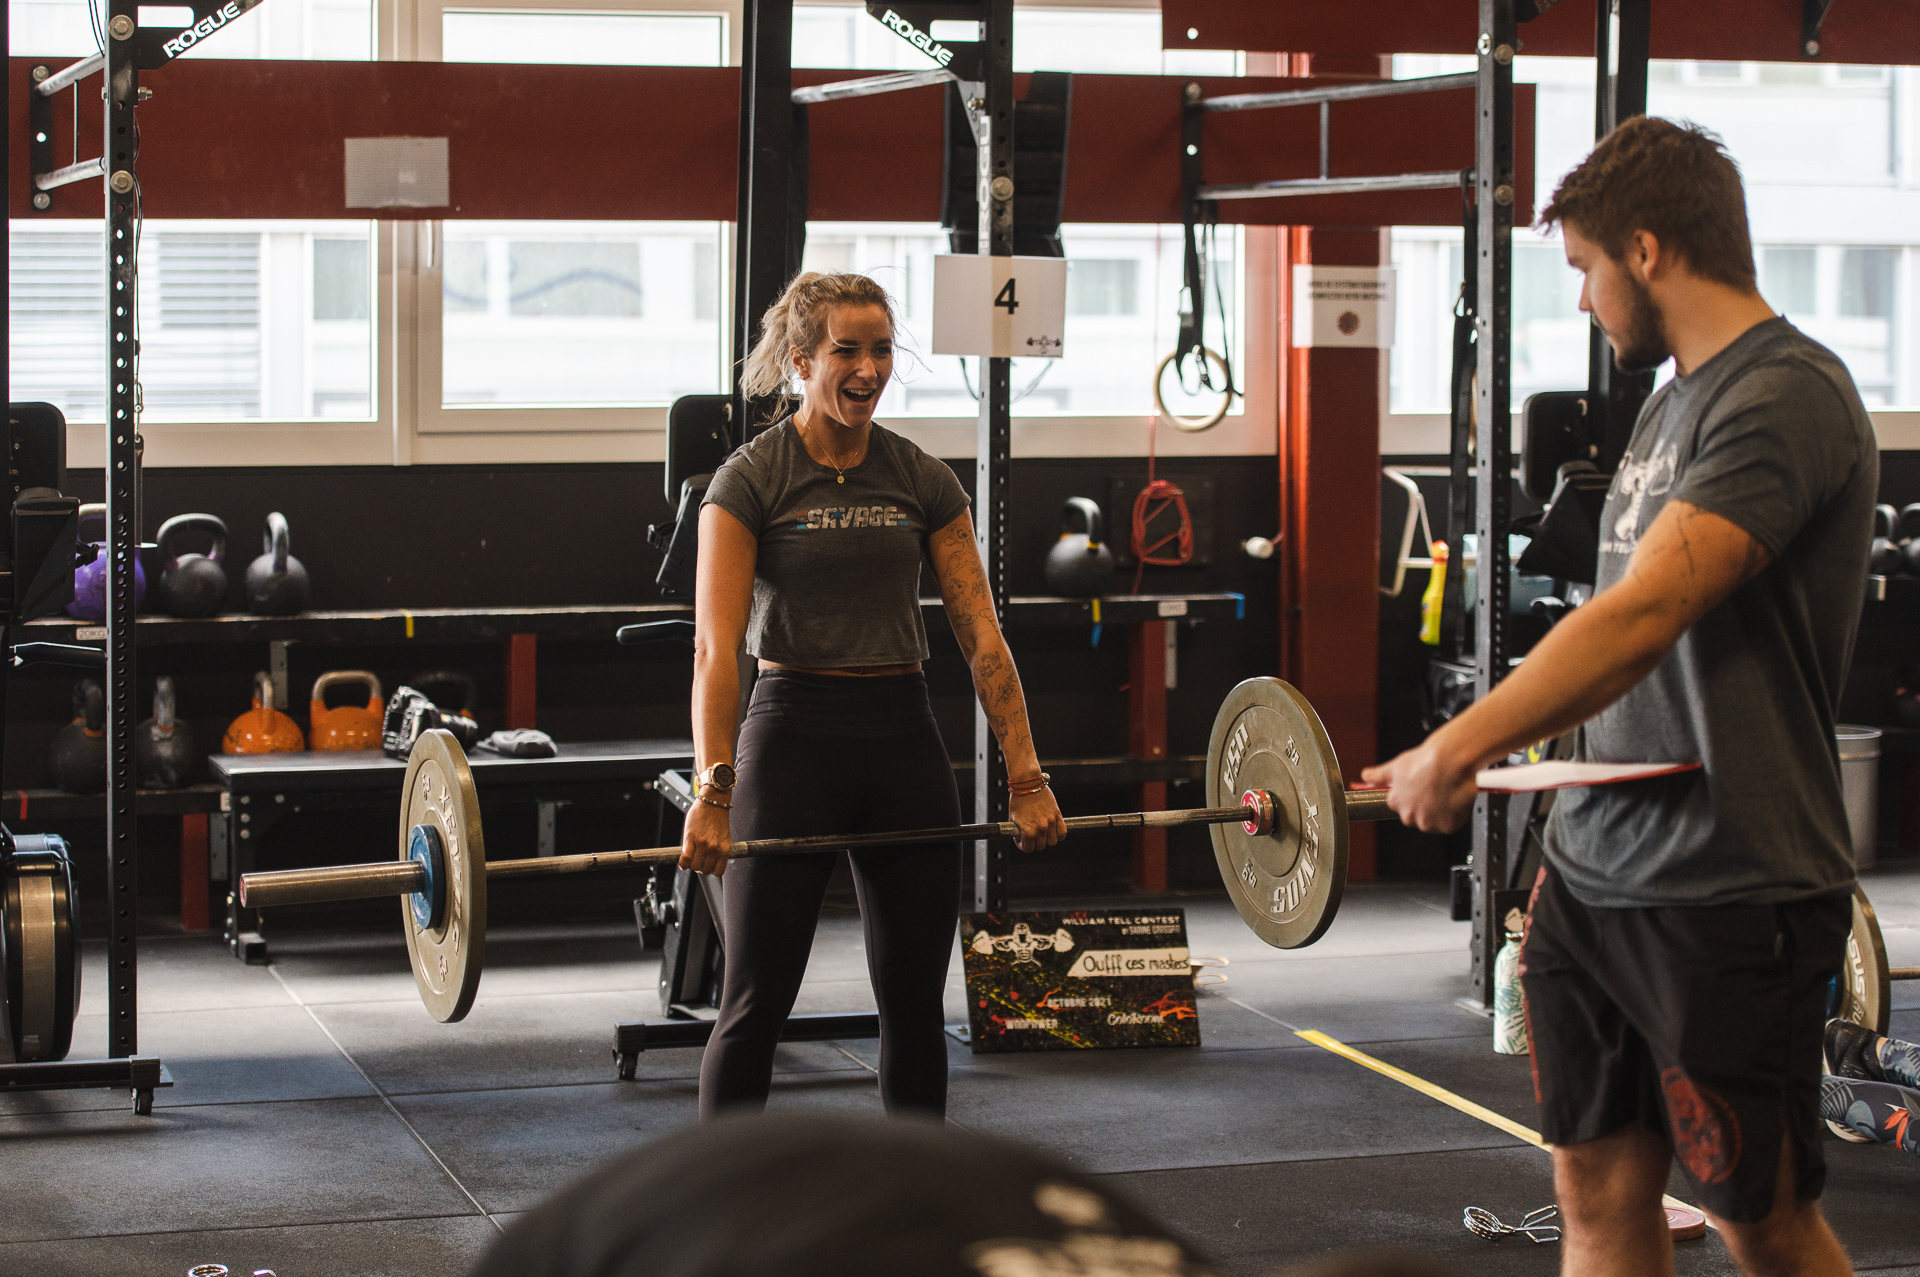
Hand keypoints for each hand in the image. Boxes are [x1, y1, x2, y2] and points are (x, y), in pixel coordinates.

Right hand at [680, 796, 731, 875]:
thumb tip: (709, 862)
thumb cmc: (718, 818)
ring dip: (691, 865)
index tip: (707, 866)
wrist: (713, 801)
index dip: (711, 870)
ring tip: (690, 859)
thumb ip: (717, 850)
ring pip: (694, 866)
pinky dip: (682, 863)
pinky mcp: (690, 838)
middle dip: (700, 867)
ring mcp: (702, 844)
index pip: (718, 871)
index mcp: (724, 849)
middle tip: (697, 860)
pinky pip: (685, 858)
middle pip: (704, 870)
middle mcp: (714, 848)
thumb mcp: (723, 837)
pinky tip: (682, 862)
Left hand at [1010, 786, 1066, 851]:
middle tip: (1031, 836)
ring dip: (1047, 840)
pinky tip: (1053, 831)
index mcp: (1028, 830)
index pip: (1028, 849)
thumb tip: (1021, 839)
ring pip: (1052, 842)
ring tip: (1042, 833)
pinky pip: (1062, 833)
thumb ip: (1018, 831)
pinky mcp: (1057, 815)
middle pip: (1040, 847)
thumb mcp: (1013, 818)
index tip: (1023, 841)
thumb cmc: (1018, 799)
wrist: (1028, 784)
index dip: (1023, 846)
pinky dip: (1059, 835)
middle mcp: (1040, 828)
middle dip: (1034, 843)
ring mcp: (1050, 822)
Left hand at [1359, 736, 1478, 833]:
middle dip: (1424, 807)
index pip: (1398, 806)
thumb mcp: (1396, 765)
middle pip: (1416, 817)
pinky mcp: (1447, 826)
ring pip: (1433, 822)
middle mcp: (1409, 816)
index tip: (1417, 789)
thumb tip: (1365, 776)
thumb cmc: (1425, 762)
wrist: (1450, 762)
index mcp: (1396, 802)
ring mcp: (1429, 823)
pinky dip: (1454, 815)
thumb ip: (1379, 775)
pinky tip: (1455, 799)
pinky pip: (1451, 824)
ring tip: (1445, 793)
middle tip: (1434, 790)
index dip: (1409, 797)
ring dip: (1439, 813)